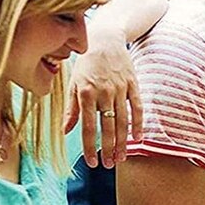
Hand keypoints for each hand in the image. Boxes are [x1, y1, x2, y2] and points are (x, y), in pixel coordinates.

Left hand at [63, 26, 142, 168]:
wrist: (105, 39)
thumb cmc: (86, 63)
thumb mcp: (73, 83)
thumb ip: (71, 108)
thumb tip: (66, 131)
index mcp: (86, 93)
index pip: (87, 126)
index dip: (89, 146)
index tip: (91, 162)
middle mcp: (104, 93)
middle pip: (107, 127)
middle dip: (108, 149)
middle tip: (108, 165)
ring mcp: (121, 89)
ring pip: (123, 121)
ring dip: (123, 142)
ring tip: (121, 158)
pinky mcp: (134, 85)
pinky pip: (138, 108)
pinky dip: (139, 124)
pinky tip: (138, 138)